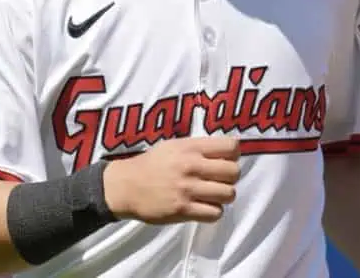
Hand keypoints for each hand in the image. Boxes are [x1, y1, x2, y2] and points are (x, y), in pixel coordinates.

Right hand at [103, 136, 240, 223]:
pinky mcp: (183, 210)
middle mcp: (192, 166)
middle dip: (231, 177)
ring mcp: (188, 189)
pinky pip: (215, 213)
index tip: (226, 160)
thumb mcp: (175, 146)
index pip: (231, 146)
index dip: (234, 155)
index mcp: (191, 148)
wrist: (126, 185)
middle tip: (219, 180)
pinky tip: (204, 207)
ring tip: (212, 195)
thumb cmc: (152, 163)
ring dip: (224, 196)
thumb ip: (199, 148)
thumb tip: (227, 152)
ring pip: (228, 194)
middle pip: (234, 172)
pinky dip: (213, 211)